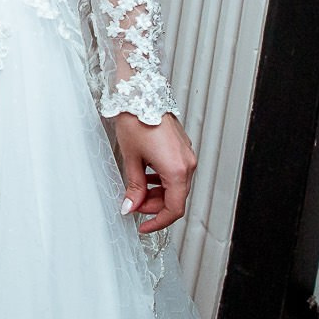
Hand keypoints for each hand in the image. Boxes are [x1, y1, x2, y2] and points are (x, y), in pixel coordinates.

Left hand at [113, 113, 195, 234]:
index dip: (158, 221)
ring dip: (158, 194)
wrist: (141, 92)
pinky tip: (146, 176)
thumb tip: (131, 206)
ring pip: (177, 186)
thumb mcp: (131, 158)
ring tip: (137, 191)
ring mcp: (187, 155)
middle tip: (133, 206)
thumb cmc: (135, 119)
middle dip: (154, 207)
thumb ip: (134, 186)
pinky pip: (176, 172)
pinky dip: (162, 180)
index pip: (174, 208)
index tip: (143, 226)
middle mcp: (187, 163)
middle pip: (176, 198)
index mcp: (176, 169)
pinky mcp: (182, 148)